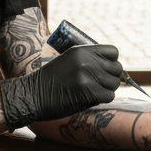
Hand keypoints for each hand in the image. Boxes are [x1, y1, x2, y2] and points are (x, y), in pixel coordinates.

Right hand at [0, 44, 122, 127]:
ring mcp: (87, 76)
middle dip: (111, 77)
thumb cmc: (50, 80)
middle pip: (117, 68)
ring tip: (94, 92)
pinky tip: (91, 99)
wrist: (33, 95)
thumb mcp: (68, 60)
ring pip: (114, 83)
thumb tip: (112, 65)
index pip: (113, 52)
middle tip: (100, 84)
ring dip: (107, 90)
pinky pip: (109, 96)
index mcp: (81, 51)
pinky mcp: (88, 92)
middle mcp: (86, 61)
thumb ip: (88, 59)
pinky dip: (103, 99)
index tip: (104, 70)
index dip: (111, 62)